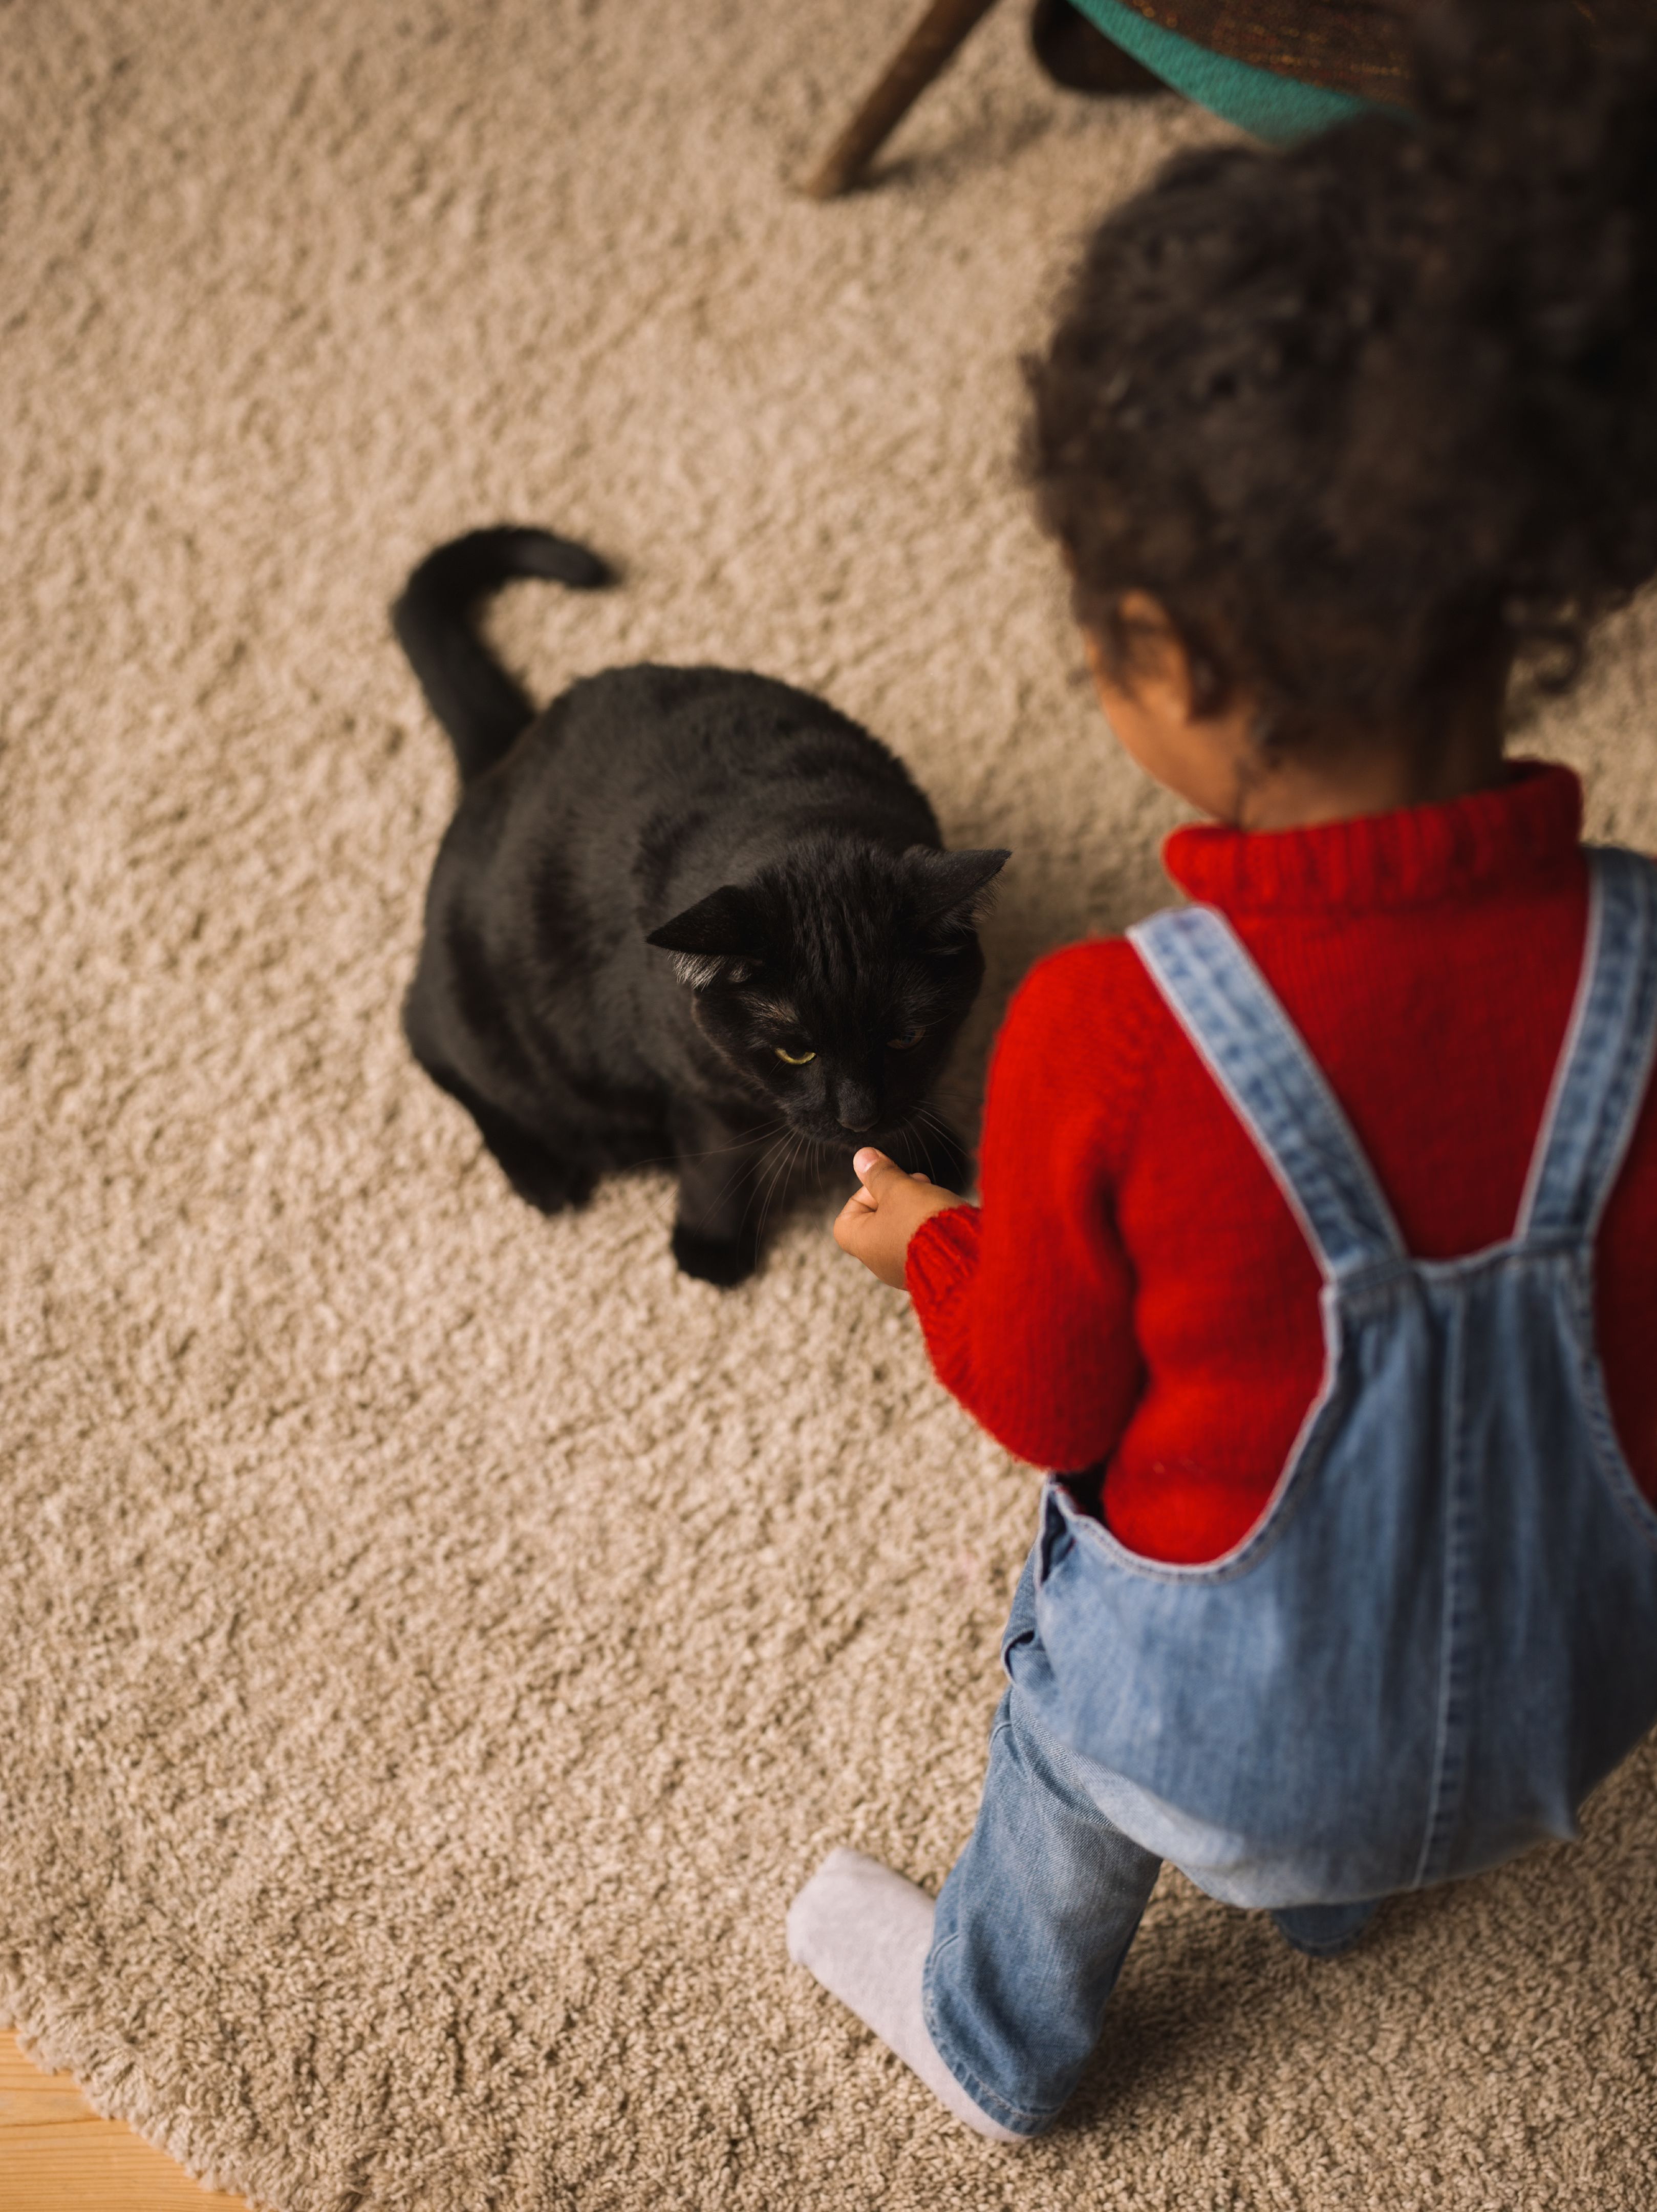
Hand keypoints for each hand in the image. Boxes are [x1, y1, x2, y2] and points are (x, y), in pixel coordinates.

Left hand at [833, 1147, 964, 1288]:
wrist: (966, 1256)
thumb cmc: (925, 1223)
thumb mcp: (900, 1188)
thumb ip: (879, 1173)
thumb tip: (861, 1157)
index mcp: (862, 1244)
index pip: (847, 1217)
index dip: (864, 1193)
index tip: (886, 1183)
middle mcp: (879, 1263)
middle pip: (876, 1221)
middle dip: (895, 1197)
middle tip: (916, 1184)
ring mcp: (902, 1270)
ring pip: (899, 1230)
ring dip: (913, 1210)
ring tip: (933, 1197)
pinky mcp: (927, 1271)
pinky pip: (919, 1244)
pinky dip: (927, 1227)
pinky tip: (944, 1215)